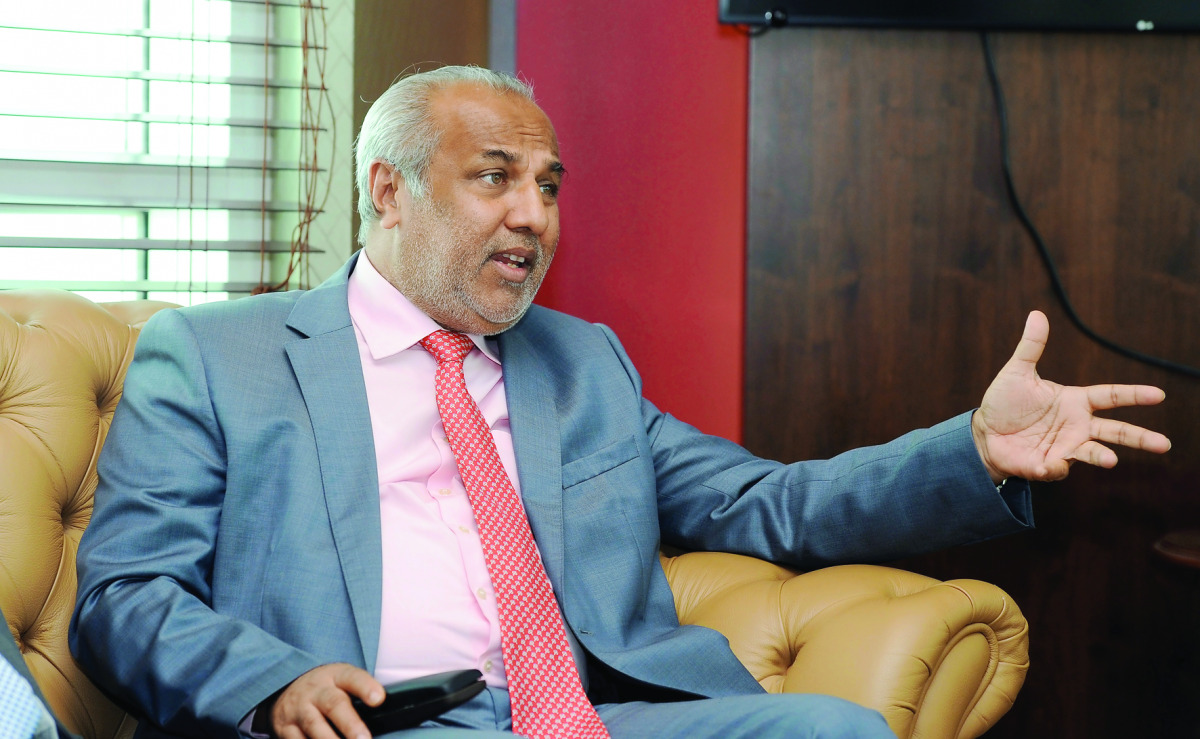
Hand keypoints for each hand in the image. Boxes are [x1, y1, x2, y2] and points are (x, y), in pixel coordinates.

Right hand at [267, 663, 383, 738]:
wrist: (285, 687)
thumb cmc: (326, 689)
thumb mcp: (342, 682)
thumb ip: (360, 694)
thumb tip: (386, 713)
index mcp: (336, 676)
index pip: (353, 678)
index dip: (366, 687)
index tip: (379, 699)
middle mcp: (316, 691)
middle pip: (334, 704)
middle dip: (350, 724)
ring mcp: (298, 708)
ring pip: (314, 725)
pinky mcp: (285, 727)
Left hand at [971, 310, 1170, 481]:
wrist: (985, 433)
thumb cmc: (1005, 402)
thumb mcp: (1017, 372)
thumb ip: (1031, 347)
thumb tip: (1037, 314)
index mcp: (1075, 401)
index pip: (1111, 396)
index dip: (1134, 395)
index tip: (1159, 395)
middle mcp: (1077, 426)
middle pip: (1116, 431)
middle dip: (1140, 437)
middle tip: (1164, 443)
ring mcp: (1065, 447)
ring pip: (1093, 453)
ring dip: (1102, 457)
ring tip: (1111, 460)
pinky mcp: (1048, 465)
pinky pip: (1057, 468)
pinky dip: (1054, 468)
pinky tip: (1045, 465)